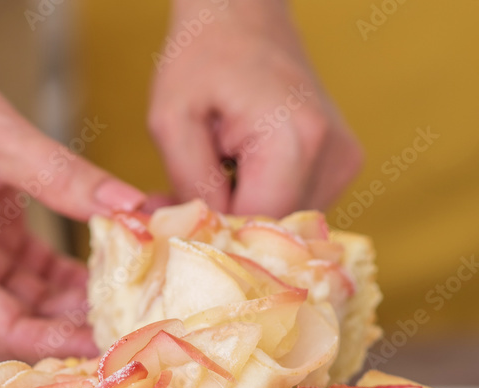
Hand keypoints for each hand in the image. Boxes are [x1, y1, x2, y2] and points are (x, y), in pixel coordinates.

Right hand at [0, 7, 162, 361]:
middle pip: (15, 324)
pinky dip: (67, 272)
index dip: (56, 343)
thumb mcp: (1, 141)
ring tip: (132, 295)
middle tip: (135, 323)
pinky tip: (109, 265)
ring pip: (28, 302)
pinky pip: (30, 271)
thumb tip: (132, 209)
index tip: (110, 343)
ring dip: (76, 300)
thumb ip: (67, 180)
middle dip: (72, 326)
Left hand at [148, 0, 362, 216]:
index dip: (212, 235)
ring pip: (284, 226)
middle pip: (273, 233)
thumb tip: (192, 237)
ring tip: (207, 176)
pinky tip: (233, 173)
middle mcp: (333, 156)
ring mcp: (344, 162)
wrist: (244, 12)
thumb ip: (186, 184)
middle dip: (223, 228)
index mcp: (295, 141)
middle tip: (176, 201)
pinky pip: (295, 206)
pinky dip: (260, 201)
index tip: (174, 222)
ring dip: (241, 215)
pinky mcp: (342, 164)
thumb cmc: (201, 57)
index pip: (255, 227)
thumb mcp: (171, 121)